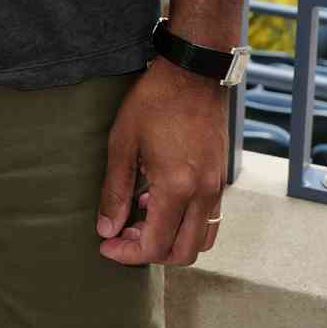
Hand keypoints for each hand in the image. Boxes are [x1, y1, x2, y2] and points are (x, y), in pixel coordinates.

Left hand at [96, 58, 227, 265]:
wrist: (193, 74)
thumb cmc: (154, 102)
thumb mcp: (123, 143)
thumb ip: (114, 191)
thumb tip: (107, 229)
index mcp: (177, 187)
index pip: (155, 245)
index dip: (127, 253)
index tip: (106, 245)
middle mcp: (203, 194)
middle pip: (182, 253)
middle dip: (149, 253)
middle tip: (123, 235)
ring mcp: (216, 187)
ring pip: (201, 240)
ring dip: (171, 241)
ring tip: (141, 218)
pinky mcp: (220, 179)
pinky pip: (208, 219)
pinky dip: (185, 224)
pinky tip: (159, 200)